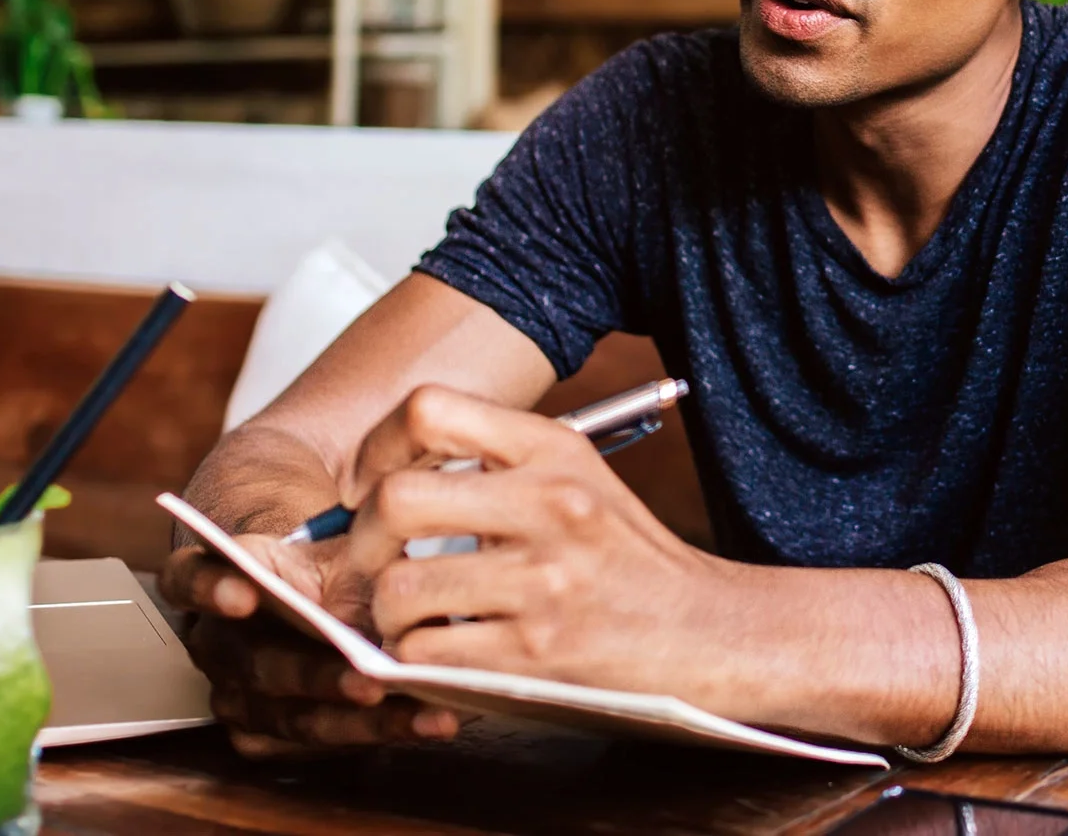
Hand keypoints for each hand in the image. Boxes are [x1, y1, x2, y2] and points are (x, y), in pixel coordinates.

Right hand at [159, 529, 462, 754]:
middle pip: (256, 664)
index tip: (245, 595)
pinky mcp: (262, 736)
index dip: (209, 588)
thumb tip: (398, 532)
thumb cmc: (330, 563)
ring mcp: (234, 695)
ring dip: (358, 720)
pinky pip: (312, 745)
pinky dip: (373, 735)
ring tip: (419, 710)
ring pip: (290, 716)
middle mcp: (215, 642)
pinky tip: (423, 723)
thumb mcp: (344, 535)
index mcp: (216, 576)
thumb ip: (359, 532)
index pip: (189, 579)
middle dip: (316, 675)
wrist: (320, 597)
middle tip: (369, 679)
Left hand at [343, 385, 758, 710]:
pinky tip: (440, 651)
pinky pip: (424, 653)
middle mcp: (549, 503)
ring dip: (388, 613)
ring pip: (399, 589)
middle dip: (361, 541)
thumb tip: (384, 477)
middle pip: (396, 501)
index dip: (378, 448)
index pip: (429, 410)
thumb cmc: (628, 558)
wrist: (706, 631)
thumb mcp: (576, 476)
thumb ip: (495, 461)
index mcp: (553, 449)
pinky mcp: (537, 651)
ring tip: (412, 618)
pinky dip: (415, 659)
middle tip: (372, 562)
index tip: (372, 485)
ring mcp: (544, 580)